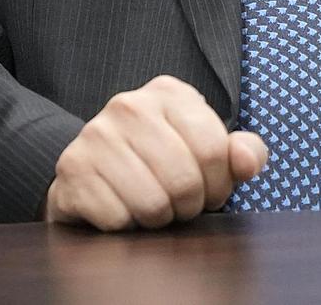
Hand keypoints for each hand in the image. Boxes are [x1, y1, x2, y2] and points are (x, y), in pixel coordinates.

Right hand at [44, 75, 268, 229]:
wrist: (95, 171)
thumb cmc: (162, 162)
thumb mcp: (206, 150)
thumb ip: (239, 153)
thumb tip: (248, 161)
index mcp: (169, 93)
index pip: (213, 148)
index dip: (219, 184)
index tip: (209, 192)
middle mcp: (129, 105)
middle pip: (183, 180)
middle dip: (189, 206)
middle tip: (180, 206)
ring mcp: (95, 134)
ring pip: (151, 203)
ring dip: (158, 220)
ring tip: (153, 208)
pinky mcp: (72, 168)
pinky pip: (117, 219)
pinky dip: (125, 226)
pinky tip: (122, 211)